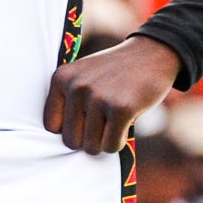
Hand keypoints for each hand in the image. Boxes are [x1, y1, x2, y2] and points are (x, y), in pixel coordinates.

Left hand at [44, 36, 180, 154]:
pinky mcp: (121, 108)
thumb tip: (62, 144)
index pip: (51, 126)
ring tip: (113, 121)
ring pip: (91, 147)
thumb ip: (68, 102)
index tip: (86, 120)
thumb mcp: (82, 76)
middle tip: (103, 123)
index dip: (71, 129)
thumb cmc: (114, 73)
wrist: (151, 55)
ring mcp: (98, 97)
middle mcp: (76, 87)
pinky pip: (110, 146)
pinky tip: (125, 125)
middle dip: (89, 139)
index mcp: (61, 78)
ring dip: (105, 142)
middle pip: (71, 141)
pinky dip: (118, 142)